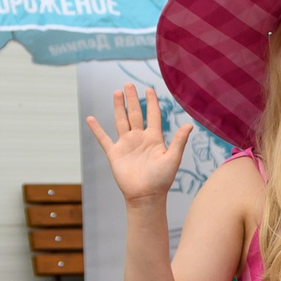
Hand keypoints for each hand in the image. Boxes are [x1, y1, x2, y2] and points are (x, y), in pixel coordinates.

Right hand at [87, 84, 192, 202]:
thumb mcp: (173, 158)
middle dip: (132, 99)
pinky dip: (97, 129)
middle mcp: (140, 139)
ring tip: (116, 92)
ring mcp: (126, 145)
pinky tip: (91, 119)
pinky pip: (103, 138)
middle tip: (129, 84)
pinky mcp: (114, 153)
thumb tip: (190, 124)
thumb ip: (179, 141)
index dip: (152, 102)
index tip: (150, 89)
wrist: (146, 196)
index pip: (153, 115)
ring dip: (118, 107)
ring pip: (121, 121)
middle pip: (135, 114)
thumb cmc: (162, 179)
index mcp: (154, 138)